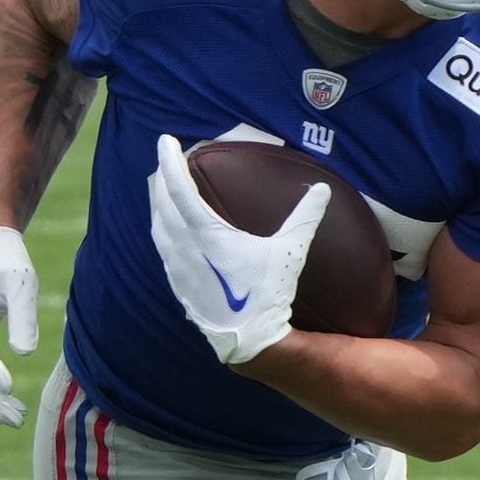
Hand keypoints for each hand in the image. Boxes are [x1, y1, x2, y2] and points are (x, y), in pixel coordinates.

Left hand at [147, 134, 329, 364]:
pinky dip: (162, 229)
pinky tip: (169, 232)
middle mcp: (182, 247)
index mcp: (204, 232)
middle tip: (166, 159)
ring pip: (158, 226)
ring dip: (159, 204)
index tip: (165, 141)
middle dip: (163, 177)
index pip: (179, 186)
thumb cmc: (267, 293)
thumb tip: (322, 190)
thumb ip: (304, 218)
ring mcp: (176, 267)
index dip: (171, 160)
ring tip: (163, 190)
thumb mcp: (289, 252)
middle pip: (162, 202)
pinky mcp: (178, 284)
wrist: (248, 339)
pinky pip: (162, 247)